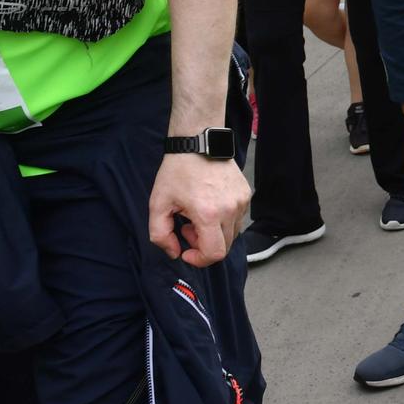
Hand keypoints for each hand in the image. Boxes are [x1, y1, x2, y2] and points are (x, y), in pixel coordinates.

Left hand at [148, 153, 249, 267]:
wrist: (198, 143)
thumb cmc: (177, 172)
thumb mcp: (157, 204)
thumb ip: (160, 235)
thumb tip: (175, 252)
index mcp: (208, 214)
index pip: (214, 254)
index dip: (200, 260)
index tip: (186, 251)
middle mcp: (230, 210)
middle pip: (225, 247)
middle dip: (204, 245)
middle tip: (188, 228)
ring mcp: (242, 202)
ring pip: (232, 234)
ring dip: (214, 233)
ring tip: (198, 216)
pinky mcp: (246, 195)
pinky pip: (238, 219)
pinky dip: (223, 220)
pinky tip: (209, 205)